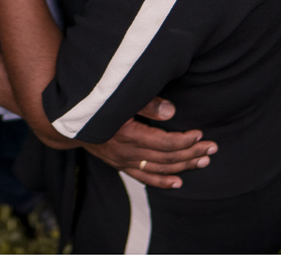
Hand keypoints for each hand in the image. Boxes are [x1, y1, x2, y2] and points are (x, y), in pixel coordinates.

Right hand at [82, 97, 217, 188]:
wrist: (68, 122)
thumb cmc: (96, 104)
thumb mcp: (119, 98)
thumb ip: (146, 104)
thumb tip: (172, 111)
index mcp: (128, 135)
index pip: (164, 143)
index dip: (184, 140)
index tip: (200, 133)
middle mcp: (127, 152)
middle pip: (166, 157)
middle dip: (192, 152)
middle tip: (212, 148)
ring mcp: (123, 161)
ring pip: (159, 168)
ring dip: (184, 166)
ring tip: (204, 160)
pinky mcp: (120, 165)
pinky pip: (144, 177)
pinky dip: (162, 181)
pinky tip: (179, 182)